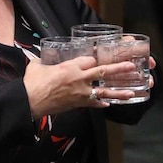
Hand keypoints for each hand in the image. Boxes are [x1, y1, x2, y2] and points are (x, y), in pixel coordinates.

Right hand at [23, 56, 137, 116]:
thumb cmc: (32, 83)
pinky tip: (108, 105)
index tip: (96, 58)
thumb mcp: (37, 66)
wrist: (29, 101)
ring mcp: (80, 93)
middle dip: (119, 69)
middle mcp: (79, 78)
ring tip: (131, 92)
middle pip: (103, 72)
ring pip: (103, 91)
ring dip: (118, 92)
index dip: (94, 59)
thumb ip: (42, 61)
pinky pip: (93, 104)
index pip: (89, 60)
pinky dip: (101, 104)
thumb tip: (39, 60)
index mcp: (70, 66)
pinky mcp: (77, 104)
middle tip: (132, 67)